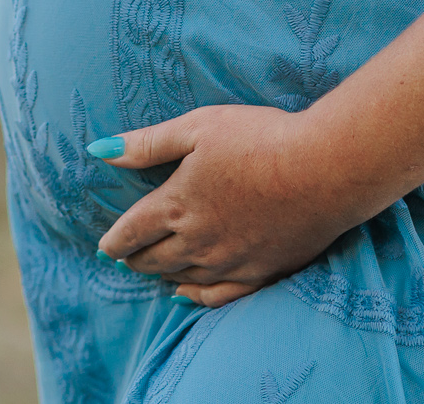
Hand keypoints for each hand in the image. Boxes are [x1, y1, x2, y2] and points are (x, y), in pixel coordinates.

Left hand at [89, 104, 373, 308]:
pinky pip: (218, 295)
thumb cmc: (261, 138)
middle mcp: (197, 240)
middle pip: (153, 259)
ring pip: (182, 277)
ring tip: (151, 271)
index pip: (132, 232)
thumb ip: (147, 144)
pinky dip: (196, 297)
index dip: (115, 241)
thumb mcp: (197, 127)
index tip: (105, 247)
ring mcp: (230, 261)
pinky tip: (187, 295)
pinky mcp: (261, 271)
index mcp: (176, 204)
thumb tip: (99, 149)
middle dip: (134, 259)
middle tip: (123, 259)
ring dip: (162, 275)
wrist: (325, 169)